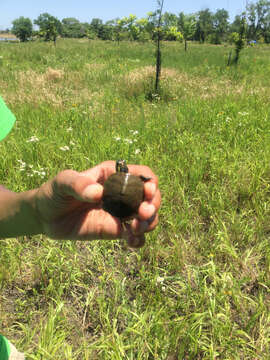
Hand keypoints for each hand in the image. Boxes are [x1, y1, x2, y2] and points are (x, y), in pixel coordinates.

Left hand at [35, 161, 160, 246]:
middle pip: (150, 196)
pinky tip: (131, 242)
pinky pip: (135, 235)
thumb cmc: (55, 193)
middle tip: (142, 214)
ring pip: (147, 217)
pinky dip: (139, 239)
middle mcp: (122, 193)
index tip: (147, 192)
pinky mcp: (115, 230)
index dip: (150, 182)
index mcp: (113, 175)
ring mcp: (120, 213)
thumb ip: (77, 184)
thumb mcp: (62, 183)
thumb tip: (98, 193)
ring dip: (149, 223)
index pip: (141, 174)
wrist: (46, 216)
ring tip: (135, 229)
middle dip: (153, 204)